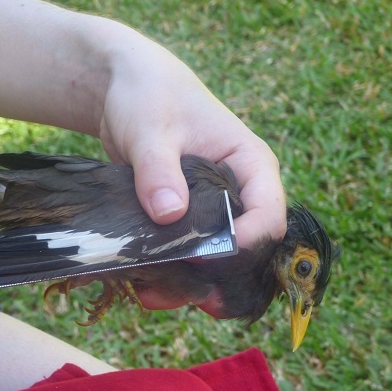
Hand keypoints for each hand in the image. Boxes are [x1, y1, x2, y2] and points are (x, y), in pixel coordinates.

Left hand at [91, 23, 286, 309]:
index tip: (205, 257)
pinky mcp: (182, 218)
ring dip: (188, 282)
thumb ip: (159, 170)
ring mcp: (209, 208)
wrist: (123, 90)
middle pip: (244, 249)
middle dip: (219, 278)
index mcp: (249, 165)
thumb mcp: (151, 129)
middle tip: (193, 300)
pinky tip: (141, 283)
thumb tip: (170, 215)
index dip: (244, 244)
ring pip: (212, 257)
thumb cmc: (149, 96)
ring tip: (154, 297)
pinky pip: (183, 251)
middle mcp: (237, 193)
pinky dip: (167, 271)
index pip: (268, 215)